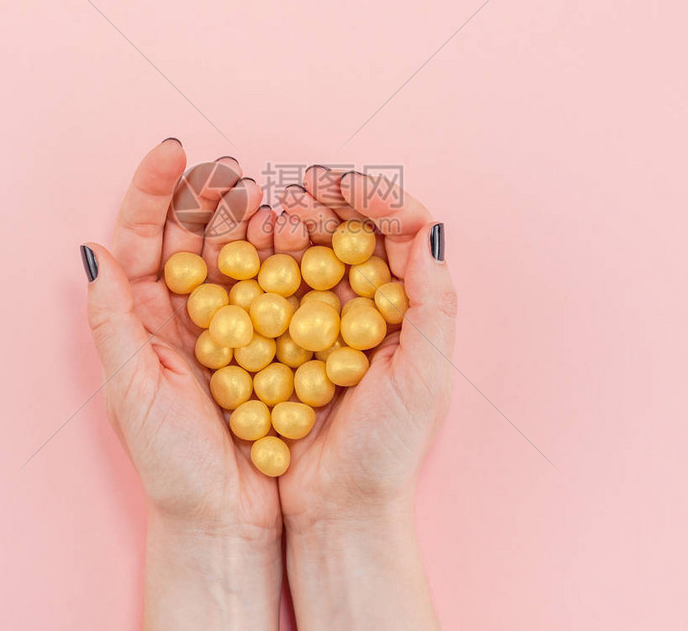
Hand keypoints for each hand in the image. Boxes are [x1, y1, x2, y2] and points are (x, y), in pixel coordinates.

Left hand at [81, 139, 281, 628]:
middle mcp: (176, 312)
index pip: (141, 237)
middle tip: (231, 167)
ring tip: (261, 191)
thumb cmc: (171, 461)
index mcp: (138, 317)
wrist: (225, 514)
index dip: (152, 189)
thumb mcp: (131, 388)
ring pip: (228, 252)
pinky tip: (288, 233)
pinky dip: (274, 254)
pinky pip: (265, 284)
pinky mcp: (261, 338)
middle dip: (203, 194)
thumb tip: (92, 248)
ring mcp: (221, 322)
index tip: (174, 149)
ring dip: (241, 217)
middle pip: (186, 234)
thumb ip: (111, 318)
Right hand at [273, 167, 456, 629]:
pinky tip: (255, 244)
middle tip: (302, 188)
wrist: (335, 502)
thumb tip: (429, 229)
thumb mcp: (423, 376)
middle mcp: (368, 300)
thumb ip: (433, 303)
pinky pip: (276, 281)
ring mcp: (324, 314)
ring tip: (279, 212)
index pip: (401, 230)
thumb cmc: (386, 446)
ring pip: (313, 248)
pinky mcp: (284, 332)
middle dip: (331, 200)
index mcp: (407, 303)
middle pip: (354, 229)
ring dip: (297, 221)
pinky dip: (266, 256)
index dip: (377, 197)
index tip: (346, 184)